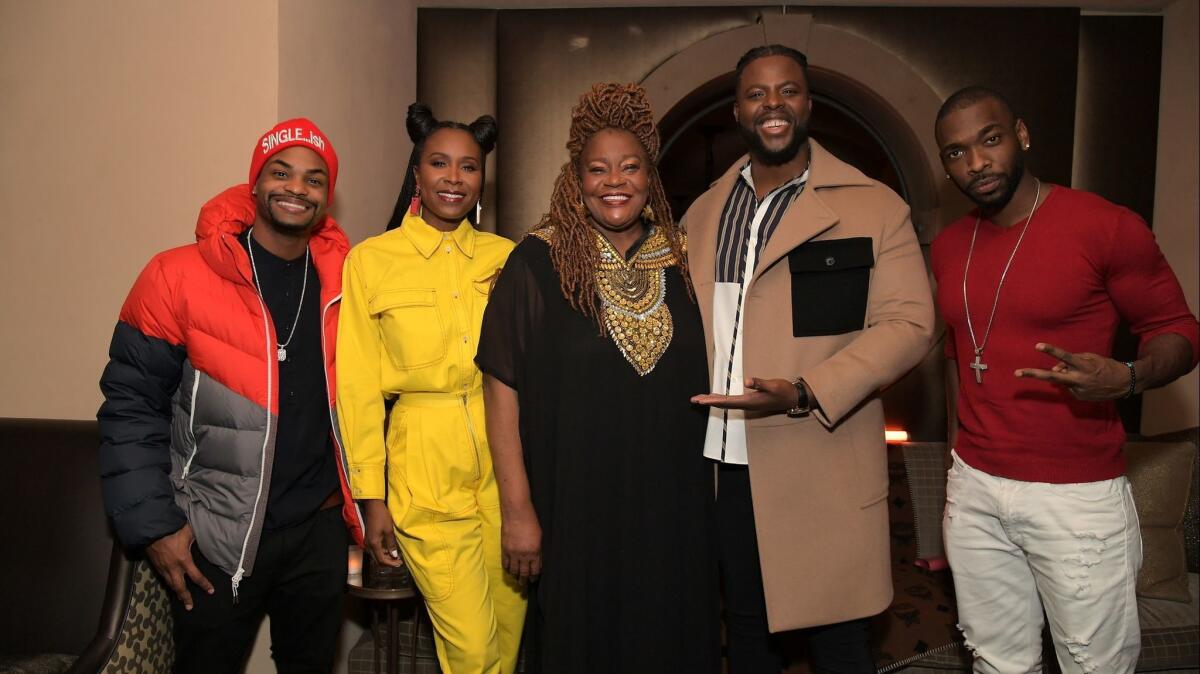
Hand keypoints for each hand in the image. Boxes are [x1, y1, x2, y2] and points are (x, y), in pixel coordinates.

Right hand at [146, 523, 212, 610]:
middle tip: (190, 607)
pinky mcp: (156, 566)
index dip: (204, 585)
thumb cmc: (171, 530)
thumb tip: (205, 537)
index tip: (210, 591)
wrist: (151, 530)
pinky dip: (169, 584)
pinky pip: (164, 579)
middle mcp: (174, 568)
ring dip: (176, 593)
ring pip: (170, 584)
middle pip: (180, 587)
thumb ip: (195, 539)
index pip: (196, 577)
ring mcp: (163, 568)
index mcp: (184, 560)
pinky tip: (171, 585)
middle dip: (186, 598)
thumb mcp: (188, 532)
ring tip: (181, 599)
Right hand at [362, 500, 402, 567]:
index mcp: (374, 544)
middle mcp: (369, 545)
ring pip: (376, 555)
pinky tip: (389, 550)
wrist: (373, 506)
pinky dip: (382, 552)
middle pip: (377, 560)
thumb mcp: (389, 530)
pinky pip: (375, 550)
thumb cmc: (382, 517)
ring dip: (385, 558)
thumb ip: (391, 544)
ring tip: (395, 557)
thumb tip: (394, 555)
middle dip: (388, 563)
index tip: (399, 564)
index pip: (381, 560)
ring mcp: (368, 542)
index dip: (390, 564)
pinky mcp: (369, 538)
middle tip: (398, 562)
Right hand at [501, 508, 541, 582]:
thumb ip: (538, 550)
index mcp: (535, 552)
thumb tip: (538, 560)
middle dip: (525, 580)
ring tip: (517, 581)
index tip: (534, 580)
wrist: (517, 513)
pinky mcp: (504, 549)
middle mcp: (524, 555)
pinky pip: (505, 564)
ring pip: (514, 570)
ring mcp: (513, 553)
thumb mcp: (540, 537)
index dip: (535, 576)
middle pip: (524, 572)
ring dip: (516, 577)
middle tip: (525, 585)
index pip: (535, 570)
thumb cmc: (531, 521)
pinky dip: (507, 569)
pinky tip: (509, 572)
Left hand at [690, 377, 800, 411]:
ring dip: (713, 401)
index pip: (727, 402)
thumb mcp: (773, 385)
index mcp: (749, 401)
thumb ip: (760, 383)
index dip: (713, 400)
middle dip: (708, 402)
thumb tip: (747, 381)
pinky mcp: (750, 400)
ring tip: (699, 399)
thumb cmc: (783, 391)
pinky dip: (721, 399)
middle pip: (723, 404)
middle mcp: (747, 404)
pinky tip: (716, 397)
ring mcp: (748, 403)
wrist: (793, 398)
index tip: (701, 401)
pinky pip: (731, 401)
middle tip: (694, 400)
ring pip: (726, 403)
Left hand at [1014, 342, 1131, 400]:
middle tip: (1016, 373)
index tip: (1037, 346)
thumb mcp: (1090, 358)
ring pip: (1063, 381)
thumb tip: (1055, 369)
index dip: (1051, 351)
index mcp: (1083, 366)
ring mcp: (1078, 390)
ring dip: (1067, 376)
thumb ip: (1070, 361)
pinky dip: (1074, 383)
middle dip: (1034, 374)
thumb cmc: (1105, 366)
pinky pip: (1070, 387)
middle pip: (1052, 377)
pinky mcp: (1079, 398)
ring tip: (1086, 376)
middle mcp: (1079, 379)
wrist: (1124, 383)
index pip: (1065, 357)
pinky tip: (1087, 383)